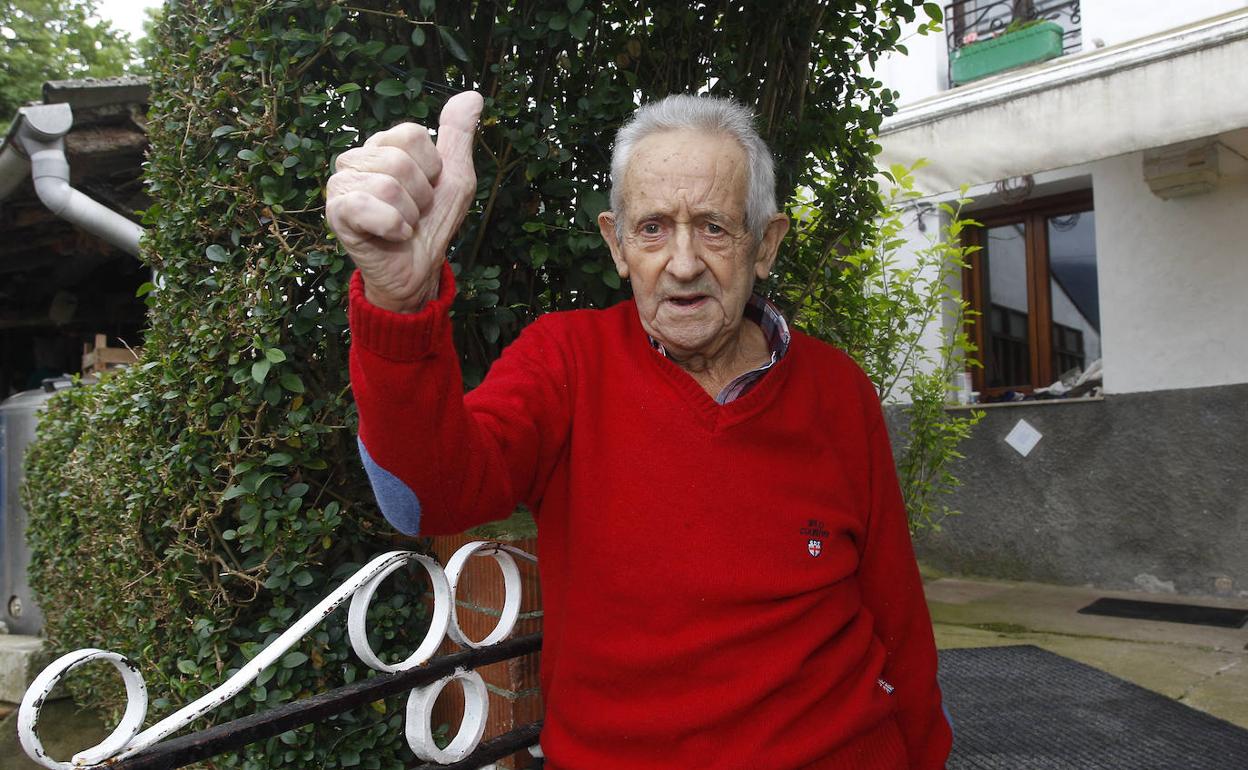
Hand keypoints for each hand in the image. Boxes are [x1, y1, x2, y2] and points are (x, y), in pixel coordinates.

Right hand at [326, 91, 483, 311]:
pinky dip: (393, 226)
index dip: (432, 168)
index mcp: (382, 146)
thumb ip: (458, 135)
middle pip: (400, 159)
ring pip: (389, 184)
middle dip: (421, 194)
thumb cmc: (432, 223)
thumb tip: (473, 95)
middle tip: (414, 212)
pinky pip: (369, 206)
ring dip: (409, 214)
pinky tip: (392, 235)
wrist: (418, 269)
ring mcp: (342, 185)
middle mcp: (356, 159)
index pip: (413, 134)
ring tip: (402, 224)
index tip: (428, 189)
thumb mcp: (455, 176)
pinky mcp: (336, 212)